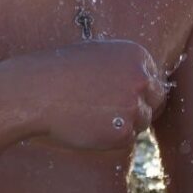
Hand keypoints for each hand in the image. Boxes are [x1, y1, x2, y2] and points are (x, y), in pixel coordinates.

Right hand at [30, 40, 166, 150]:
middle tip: (111, 110)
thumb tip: (144, 81)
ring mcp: (134, 106)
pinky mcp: (123, 132)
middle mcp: (141, 78)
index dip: (138, 89)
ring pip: (142, 121)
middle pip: (156, 100)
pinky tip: (88, 125)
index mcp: (136, 54)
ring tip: (91, 114)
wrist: (37, 91)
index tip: (118, 95)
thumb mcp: (96, 54)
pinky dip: (111, 136)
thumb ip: (123, 66)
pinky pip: (127, 138)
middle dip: (138, 106)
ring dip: (123, 122)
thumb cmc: (60, 70)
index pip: (153, 78)